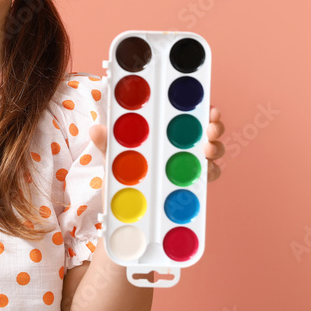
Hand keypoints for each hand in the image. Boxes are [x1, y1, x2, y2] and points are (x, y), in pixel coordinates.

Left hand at [87, 105, 225, 182]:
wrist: (118, 203)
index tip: (210, 108)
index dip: (204, 111)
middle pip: (208, 135)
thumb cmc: (120, 169)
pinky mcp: (188, 190)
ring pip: (211, 157)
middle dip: (214, 129)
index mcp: (167, 133)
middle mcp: (182, 149)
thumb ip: (108, 141)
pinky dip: (207, 176)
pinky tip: (203, 173)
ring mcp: (188, 170)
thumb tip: (95, 130)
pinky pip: (203, 183)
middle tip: (211, 129)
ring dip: (214, 151)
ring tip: (208, 150)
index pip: (191, 118)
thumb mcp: (112, 152)